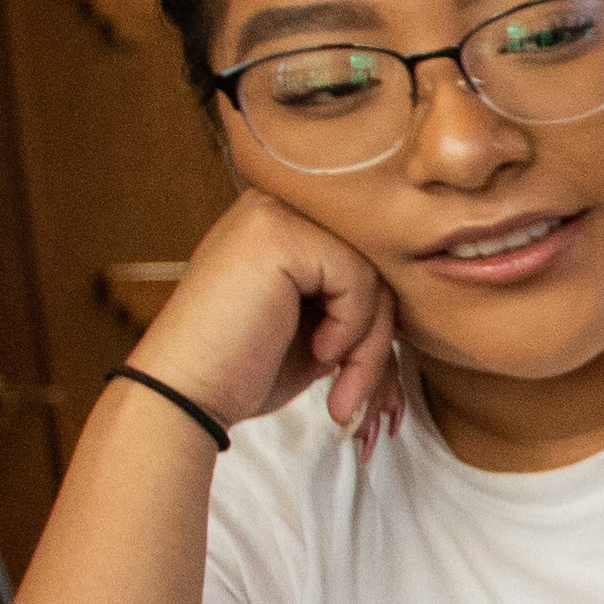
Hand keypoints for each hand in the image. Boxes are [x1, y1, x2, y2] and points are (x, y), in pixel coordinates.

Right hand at [134, 192, 410, 443]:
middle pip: (370, 265)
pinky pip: (358, 278)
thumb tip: (419, 300)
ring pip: (372, 275)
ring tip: (341, 390)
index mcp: (279, 223)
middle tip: (357, 397)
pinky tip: (318, 351)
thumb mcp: (316, 330)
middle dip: (375, 340)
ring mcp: (273, 213)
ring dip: (369, 346)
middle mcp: (274, 206)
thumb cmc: (242, 371)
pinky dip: (352, 327)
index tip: (359, 382)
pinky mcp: (278, 233)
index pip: (360, 261)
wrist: (184, 397)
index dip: (371, 325)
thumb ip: (356, 302)